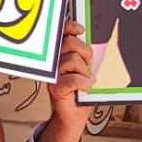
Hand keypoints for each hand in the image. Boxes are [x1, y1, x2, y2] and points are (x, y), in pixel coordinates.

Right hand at [39, 20, 92, 141]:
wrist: (73, 115)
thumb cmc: (78, 91)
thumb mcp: (82, 68)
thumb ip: (82, 54)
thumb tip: (89, 41)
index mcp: (58, 54)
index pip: (60, 33)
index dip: (70, 27)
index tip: (80, 29)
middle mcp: (53, 62)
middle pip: (69, 43)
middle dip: (84, 52)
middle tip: (87, 64)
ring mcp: (53, 75)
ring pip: (73, 60)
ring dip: (84, 71)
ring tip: (84, 78)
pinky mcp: (56, 87)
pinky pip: (74, 78)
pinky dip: (84, 82)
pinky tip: (85, 85)